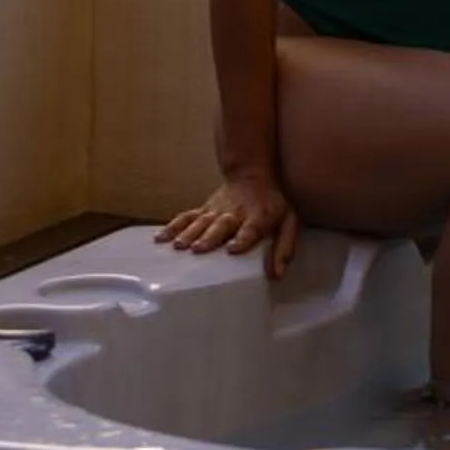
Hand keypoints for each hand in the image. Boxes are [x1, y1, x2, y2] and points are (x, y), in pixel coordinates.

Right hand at [158, 169, 300, 276]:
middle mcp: (235, 214)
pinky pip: (187, 217)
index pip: (251, 228)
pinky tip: (161, 238)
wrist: (253, 174)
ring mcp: (217, 211)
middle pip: (221, 226)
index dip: (242, 239)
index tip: (232, 250)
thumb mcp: (289, 221)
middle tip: (197, 249)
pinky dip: (173, 226)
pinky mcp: (204, 210)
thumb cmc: (272, 204)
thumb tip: (277, 275)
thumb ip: (285, 246)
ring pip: (202, 222)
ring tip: (178, 247)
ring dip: (189, 233)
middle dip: (209, 237)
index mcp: (258, 217)